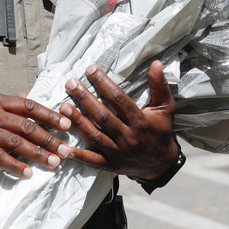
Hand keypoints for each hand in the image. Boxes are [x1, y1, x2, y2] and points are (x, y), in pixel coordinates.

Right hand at [0, 94, 72, 178]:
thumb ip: (5, 103)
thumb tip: (26, 98)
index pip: (29, 106)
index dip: (50, 114)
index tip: (67, 123)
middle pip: (28, 125)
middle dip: (50, 138)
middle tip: (66, 149)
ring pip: (17, 142)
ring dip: (38, 153)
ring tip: (53, 163)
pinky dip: (15, 165)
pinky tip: (27, 173)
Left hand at [60, 61, 178, 179]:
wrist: (162, 164)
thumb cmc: (161, 131)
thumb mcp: (165, 107)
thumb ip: (159, 85)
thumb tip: (156, 63)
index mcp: (140, 121)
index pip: (119, 99)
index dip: (104, 83)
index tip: (90, 70)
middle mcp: (128, 137)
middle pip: (103, 116)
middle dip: (85, 99)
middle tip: (71, 84)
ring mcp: (118, 153)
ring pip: (95, 136)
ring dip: (78, 122)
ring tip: (63, 107)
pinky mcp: (110, 165)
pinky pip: (92, 161)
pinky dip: (77, 155)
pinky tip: (62, 148)